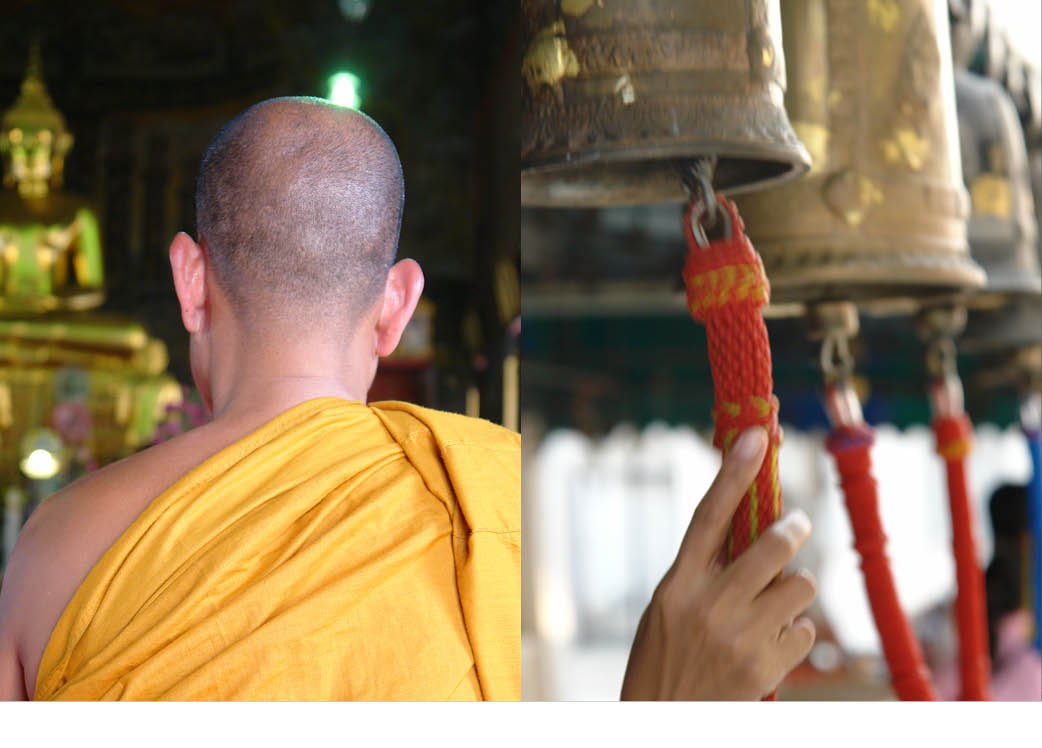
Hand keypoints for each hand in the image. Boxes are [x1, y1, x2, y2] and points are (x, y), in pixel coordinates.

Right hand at [620, 427, 815, 699]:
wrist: (661, 722)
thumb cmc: (664, 658)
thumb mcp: (668, 608)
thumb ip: (703, 572)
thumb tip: (752, 531)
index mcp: (677, 584)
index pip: (708, 515)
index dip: (733, 472)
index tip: (754, 437)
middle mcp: (708, 605)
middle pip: (772, 545)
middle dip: (793, 530)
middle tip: (797, 526)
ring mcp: (739, 638)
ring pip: (801, 586)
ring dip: (795, 590)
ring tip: (776, 605)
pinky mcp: (765, 669)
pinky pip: (805, 631)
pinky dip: (794, 633)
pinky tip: (771, 646)